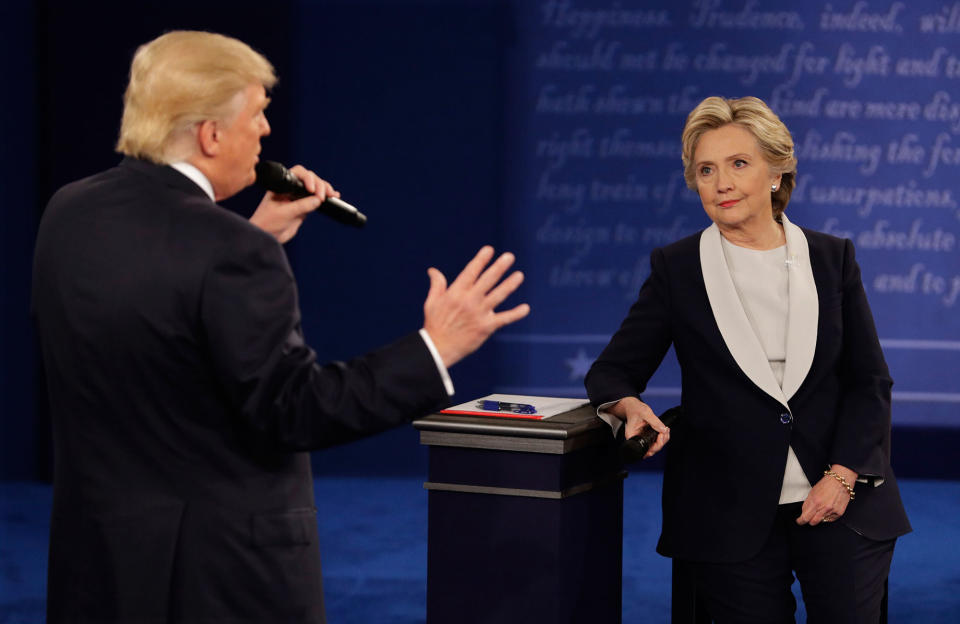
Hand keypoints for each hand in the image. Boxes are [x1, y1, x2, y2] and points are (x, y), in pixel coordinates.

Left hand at [249, 165, 339, 242]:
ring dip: (325, 189)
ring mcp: (298, 197)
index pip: (298, 173)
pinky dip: (325, 197)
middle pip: (309, 178)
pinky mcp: (304, 207)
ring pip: (315, 188)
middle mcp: (291, 188)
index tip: (312, 190)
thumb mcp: (285, 213)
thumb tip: (318, 199)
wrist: (266, 236)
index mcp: (282, 185)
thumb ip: (302, 205)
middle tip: (323, 197)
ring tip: (332, 195)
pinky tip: (334, 196)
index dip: (308, 179)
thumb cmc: (267, 223)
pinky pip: (316, 199)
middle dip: (319, 185)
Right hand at [423, 246, 529, 366]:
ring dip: (510, 284)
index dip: (481, 260)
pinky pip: (504, 318)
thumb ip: (437, 285)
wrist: (438, 348)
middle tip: (509, 257)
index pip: (471, 272)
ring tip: (519, 275)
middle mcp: (469, 300)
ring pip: (498, 295)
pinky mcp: (486, 327)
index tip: (490, 250)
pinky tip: (525, 308)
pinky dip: (516, 314)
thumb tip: (432, 270)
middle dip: (499, 267)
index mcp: (456, 293)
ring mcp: (479, 313)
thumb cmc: (434, 324)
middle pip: (488, 280)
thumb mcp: (432, 302)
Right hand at [609, 397, 669, 458]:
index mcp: (632, 436)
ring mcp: (642, 438)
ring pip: (655, 446)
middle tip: (665, 432)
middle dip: (661, 442)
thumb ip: (654, 421)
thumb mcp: (645, 413)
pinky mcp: (647, 436)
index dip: (655, 446)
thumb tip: (663, 429)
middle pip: (651, 450)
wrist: (633, 406)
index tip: (660, 436)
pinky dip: (662, 437)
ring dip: (663, 440)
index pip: (645, 449)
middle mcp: (637, 439)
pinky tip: (664, 430)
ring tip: (666, 430)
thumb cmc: (635, 409)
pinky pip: (656, 441)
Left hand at [796, 463, 857, 525]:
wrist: (841, 481)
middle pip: (813, 522)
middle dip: (809, 520)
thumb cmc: (827, 484)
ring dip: (819, 517)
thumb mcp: (812, 492)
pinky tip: (828, 509)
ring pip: (821, 521)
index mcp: (815, 502)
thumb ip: (808, 503)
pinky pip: (830, 520)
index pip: (805, 517)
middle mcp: (824, 508)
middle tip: (809, 517)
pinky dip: (827, 516)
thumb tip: (804, 512)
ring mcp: (832, 511)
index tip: (800, 521)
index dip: (801, 521)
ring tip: (821, 509)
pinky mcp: (839, 513)